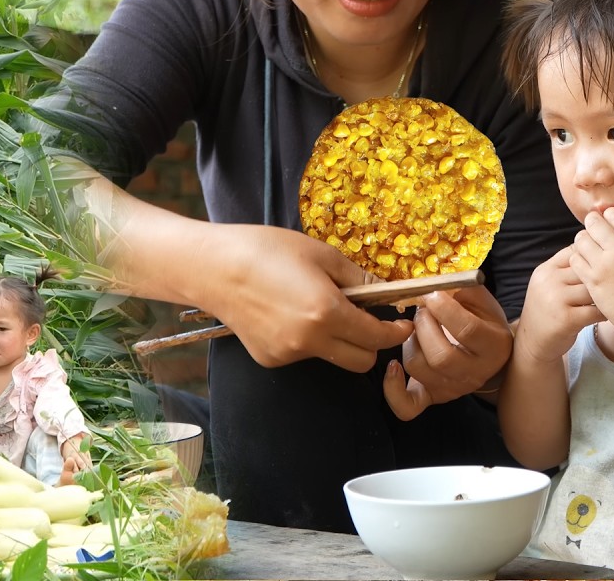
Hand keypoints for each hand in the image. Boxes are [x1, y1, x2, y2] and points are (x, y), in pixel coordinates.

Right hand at [206, 225, 410, 372]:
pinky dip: (307, 340)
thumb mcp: (319, 253)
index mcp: (327, 312)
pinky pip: (303, 354)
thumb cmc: (265, 250)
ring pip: (331, 357)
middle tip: (368, 320)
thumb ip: (357, 278)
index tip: (402, 324)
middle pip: (361, 362)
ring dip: (338, 341)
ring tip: (318, 308)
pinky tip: (288, 314)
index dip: (395, 333)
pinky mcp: (270, 358)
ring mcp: (288, 354)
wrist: (211, 268)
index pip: (376, 337)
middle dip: (372, 345)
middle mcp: (309, 341)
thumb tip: (384, 293)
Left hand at [385, 285, 511, 416]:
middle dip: (423, 326)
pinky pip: (407, 407)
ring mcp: (453, 389)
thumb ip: (460, 289)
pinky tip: (393, 366)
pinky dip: (392, 389)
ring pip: (419, 369)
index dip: (444, 309)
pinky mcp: (433, 397)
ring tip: (416, 330)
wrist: (487, 352)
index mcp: (494, 346)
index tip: (433, 295)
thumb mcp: (479, 300)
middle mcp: (476, 373)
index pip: (468, 330)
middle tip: (422, 311)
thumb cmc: (481, 320)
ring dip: (409, 343)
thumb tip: (433, 283)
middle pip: (440, 356)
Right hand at [514, 244, 604, 364]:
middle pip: (586, 269)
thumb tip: (595, 249)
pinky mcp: (566, 319)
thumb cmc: (548, 309)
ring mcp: (556, 300)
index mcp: (546, 270)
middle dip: (604, 275)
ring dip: (607, 294)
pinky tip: (610, 313)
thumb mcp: (548, 284)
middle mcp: (549, 281)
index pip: (575, 251)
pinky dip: (605, 312)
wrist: (533, 341)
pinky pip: (595, 311)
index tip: (608, 263)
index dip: (594, 256)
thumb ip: (565, 269)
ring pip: (593, 289)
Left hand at [571, 208, 613, 334]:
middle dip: (591, 225)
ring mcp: (604, 265)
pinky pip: (574, 259)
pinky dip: (577, 259)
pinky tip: (584, 263)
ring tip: (587, 247)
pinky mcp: (592, 279)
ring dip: (582, 241)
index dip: (607, 216)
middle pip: (594, 223)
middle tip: (592, 231)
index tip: (605, 221)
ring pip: (580, 239)